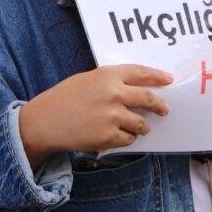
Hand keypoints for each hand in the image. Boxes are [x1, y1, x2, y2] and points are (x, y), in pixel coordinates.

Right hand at [20, 64, 171, 167]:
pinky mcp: (108, 136)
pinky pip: (129, 139)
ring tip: (136, 128)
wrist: (42, 123)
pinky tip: (115, 136)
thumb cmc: (61, 100)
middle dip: (159, 106)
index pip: (141, 73)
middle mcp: (113, 94)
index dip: (158, 76)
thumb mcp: (84, 80)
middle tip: (164, 110)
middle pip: (149, 99)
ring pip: (142, 123)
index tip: (168, 81)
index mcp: (107, 76)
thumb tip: (135, 89)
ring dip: (142, 126)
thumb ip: (109, 81)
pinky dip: (126, 138)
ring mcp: (112, 116)